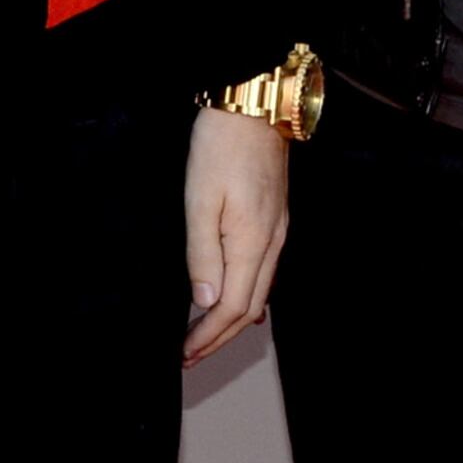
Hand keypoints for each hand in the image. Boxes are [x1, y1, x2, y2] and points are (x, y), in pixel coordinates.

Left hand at [183, 106, 289, 365]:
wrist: (253, 106)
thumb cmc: (221, 147)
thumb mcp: (199, 199)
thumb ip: (202, 253)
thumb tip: (206, 300)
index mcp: (252, 243)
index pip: (232, 307)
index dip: (208, 335)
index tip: (185, 353)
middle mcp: (272, 243)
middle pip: (250, 308)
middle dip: (219, 337)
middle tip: (191, 356)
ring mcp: (277, 232)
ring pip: (259, 292)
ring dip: (232, 320)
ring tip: (205, 336)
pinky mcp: (275, 220)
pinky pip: (264, 272)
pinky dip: (247, 296)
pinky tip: (236, 301)